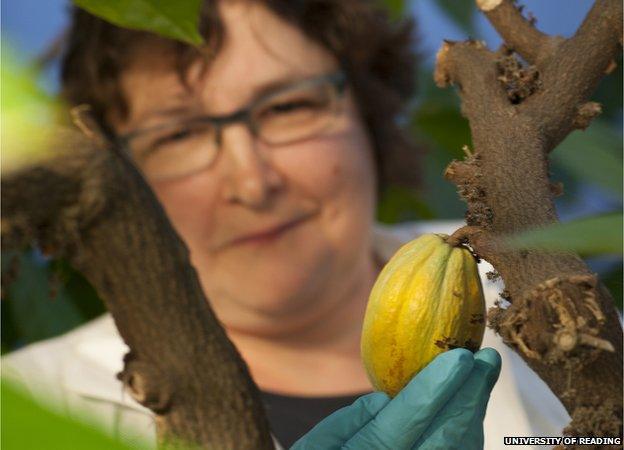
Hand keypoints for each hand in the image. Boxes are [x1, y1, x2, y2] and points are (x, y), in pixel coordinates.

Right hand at [290, 347, 500, 449]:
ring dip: (475, 415)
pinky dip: (468, 439)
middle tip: (486, 360)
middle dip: (471, 394)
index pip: (407, 419)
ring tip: (482, 380)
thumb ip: (346, 425)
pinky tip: (470, 415)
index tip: (460, 356)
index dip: (437, 385)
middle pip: (445, 437)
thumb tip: (385, 400)